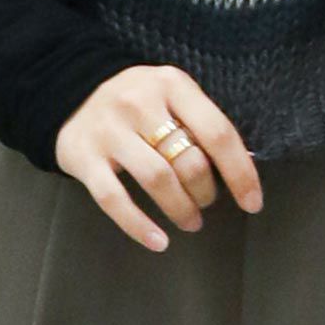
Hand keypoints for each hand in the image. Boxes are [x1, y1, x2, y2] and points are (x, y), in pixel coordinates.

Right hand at [54, 63, 264, 250]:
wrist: (71, 91)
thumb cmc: (138, 101)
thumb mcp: (171, 94)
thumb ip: (201, 122)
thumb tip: (245, 164)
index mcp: (172, 84)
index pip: (217, 132)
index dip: (240, 172)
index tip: (252, 202)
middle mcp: (140, 103)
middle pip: (188, 159)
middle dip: (206, 191)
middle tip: (207, 202)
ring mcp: (110, 130)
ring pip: (157, 179)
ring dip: (181, 208)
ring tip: (190, 220)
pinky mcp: (83, 157)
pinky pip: (114, 199)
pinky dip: (139, 225)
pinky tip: (158, 241)